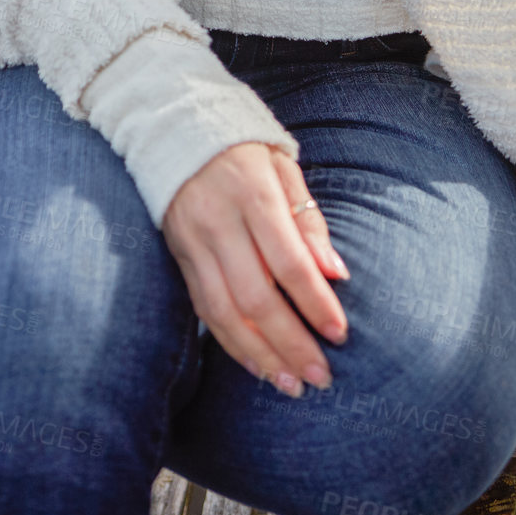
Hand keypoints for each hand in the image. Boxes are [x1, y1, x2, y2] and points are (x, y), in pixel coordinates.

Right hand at [161, 140, 349, 396]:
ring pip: (226, 313)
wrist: (174, 129)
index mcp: (253, 195)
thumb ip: (308, 220)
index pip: (288, 262)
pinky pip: (204, 310)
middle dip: (291, 344)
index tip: (340, 334)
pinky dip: (230, 343)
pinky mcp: (178, 257)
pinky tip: (256, 365)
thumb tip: (336, 274)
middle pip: (256, 297)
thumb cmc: (244, 148)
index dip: (315, 303)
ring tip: (291, 385)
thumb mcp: (283, 167)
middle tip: (321, 377)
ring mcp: (193, 243)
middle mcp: (219, 223)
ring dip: (261, 356)